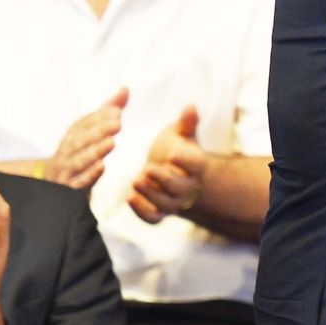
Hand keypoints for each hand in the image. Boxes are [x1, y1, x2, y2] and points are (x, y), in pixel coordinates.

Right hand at [46, 87, 127, 187]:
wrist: (54, 185)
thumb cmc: (78, 153)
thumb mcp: (90, 132)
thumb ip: (108, 112)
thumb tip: (125, 89)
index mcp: (72, 136)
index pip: (83, 124)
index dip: (99, 117)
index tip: (117, 111)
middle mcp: (66, 151)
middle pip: (81, 140)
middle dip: (98, 131)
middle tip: (118, 123)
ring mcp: (66, 170)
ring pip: (79, 160)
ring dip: (95, 151)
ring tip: (111, 143)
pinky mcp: (69, 189)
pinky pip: (78, 182)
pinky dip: (89, 175)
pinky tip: (102, 167)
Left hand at [129, 105, 206, 223]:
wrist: (167, 170)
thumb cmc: (174, 148)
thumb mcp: (180, 132)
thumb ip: (186, 122)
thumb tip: (191, 106)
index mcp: (195, 165)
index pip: (195, 165)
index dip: (185, 160)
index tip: (173, 153)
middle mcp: (188, 186)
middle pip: (180, 188)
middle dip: (164, 179)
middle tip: (148, 169)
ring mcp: (173, 202)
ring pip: (166, 204)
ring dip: (151, 194)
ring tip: (136, 181)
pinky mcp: (158, 212)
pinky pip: (152, 218)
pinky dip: (141, 211)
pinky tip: (129, 197)